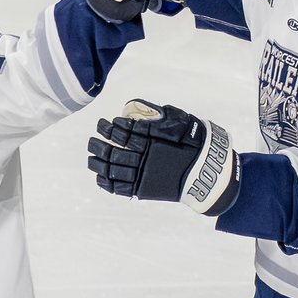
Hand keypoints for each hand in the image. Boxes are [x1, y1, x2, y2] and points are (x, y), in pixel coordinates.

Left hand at [88, 100, 238, 213]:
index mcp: (151, 140)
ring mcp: (142, 175)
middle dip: (98, 145)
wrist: (206, 172)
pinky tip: (99, 177)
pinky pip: (119, 188)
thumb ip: (160, 115)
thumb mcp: (180, 122)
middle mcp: (143, 158)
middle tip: (92, 141)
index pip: (123, 133)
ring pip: (112, 169)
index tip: (105, 123)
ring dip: (98, 163)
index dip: (111, 128)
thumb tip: (141, 107)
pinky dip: (107, 183)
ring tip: (91, 157)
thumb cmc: (196, 144)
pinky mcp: (143, 190)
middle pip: (113, 151)